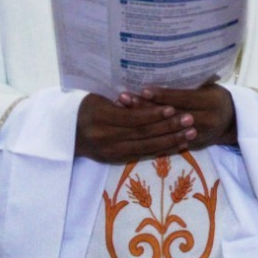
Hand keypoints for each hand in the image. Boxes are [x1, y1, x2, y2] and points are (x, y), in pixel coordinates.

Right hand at [75, 93, 194, 163]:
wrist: (66, 135)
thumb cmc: (85, 109)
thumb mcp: (98, 98)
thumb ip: (121, 102)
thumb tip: (147, 96)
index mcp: (101, 118)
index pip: (133, 118)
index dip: (154, 114)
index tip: (173, 107)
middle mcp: (107, 138)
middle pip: (143, 134)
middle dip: (169, 128)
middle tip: (190, 120)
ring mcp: (112, 152)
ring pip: (147, 147)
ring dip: (171, 141)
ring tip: (191, 133)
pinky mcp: (116, 160)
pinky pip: (144, 155)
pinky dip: (163, 150)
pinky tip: (179, 145)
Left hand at [127, 83, 237, 150]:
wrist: (233, 123)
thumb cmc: (217, 97)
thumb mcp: (209, 87)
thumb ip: (189, 85)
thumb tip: (163, 70)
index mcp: (210, 103)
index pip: (183, 98)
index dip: (163, 95)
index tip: (142, 89)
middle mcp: (205, 121)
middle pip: (171, 115)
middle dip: (145, 108)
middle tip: (123, 98)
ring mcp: (198, 137)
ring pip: (165, 131)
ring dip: (142, 122)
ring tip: (122, 113)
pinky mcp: (191, 147)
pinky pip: (167, 143)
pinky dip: (150, 137)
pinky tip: (133, 131)